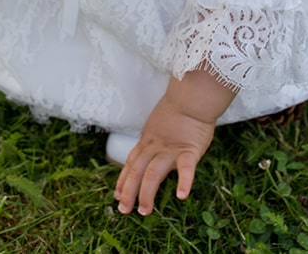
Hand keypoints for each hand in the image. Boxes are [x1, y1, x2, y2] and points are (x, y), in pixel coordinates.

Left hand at [114, 94, 214, 215]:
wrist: (191, 97)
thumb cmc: (178, 110)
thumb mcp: (157, 125)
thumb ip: (153, 139)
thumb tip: (148, 151)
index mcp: (147, 141)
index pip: (131, 163)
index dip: (122, 180)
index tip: (116, 195)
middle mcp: (154, 147)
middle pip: (137, 171)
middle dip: (128, 192)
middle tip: (124, 210)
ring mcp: (171, 150)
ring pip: (153, 173)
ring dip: (147, 193)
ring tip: (144, 211)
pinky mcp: (189, 150)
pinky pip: (186, 168)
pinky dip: (184, 182)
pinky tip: (181, 195)